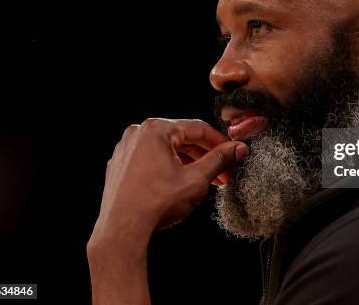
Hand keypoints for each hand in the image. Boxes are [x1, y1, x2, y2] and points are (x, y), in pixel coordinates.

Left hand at [88, 118, 247, 255]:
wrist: (122, 231)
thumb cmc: (157, 203)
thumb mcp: (197, 180)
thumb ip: (220, 160)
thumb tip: (239, 148)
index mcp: (156, 129)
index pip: (198, 128)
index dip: (220, 141)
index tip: (233, 152)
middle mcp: (138, 133)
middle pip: (181, 138)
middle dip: (205, 155)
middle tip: (224, 171)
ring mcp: (125, 149)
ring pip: (166, 149)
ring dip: (188, 162)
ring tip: (206, 180)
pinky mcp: (119, 166)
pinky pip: (150, 160)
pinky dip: (168, 167)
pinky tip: (180, 184)